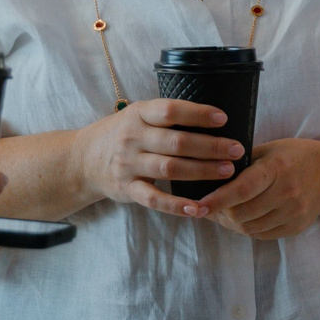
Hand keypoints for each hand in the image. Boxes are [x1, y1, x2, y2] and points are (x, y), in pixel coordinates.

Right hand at [72, 99, 244, 217]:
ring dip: (202, 171)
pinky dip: (177, 205)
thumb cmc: (121, 134)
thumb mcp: (137, 116)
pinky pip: (154, 199)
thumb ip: (165, 117)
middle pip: (177, 142)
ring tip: (228, 172)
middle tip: (237, 150)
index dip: (198, 114)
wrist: (82, 159)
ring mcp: (129, 164)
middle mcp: (132, 138)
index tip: (224, 119)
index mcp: (138, 114)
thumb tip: (213, 118)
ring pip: (170, 168)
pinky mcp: (127, 189)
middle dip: (211, 146)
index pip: (170, 111)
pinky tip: (197, 208)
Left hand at [197, 137, 319, 240]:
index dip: (218, 199)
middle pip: (243, 212)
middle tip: (205, 207)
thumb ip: (242, 162)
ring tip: (220, 213)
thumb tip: (208, 176)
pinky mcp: (297, 226)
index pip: (242, 188)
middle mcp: (288, 192)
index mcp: (277, 167)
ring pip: (250, 227)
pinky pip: (262, 234)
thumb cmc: (294, 156)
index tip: (198, 205)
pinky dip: (246, 228)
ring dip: (230, 223)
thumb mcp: (269, 149)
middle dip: (219, 212)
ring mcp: (294, 212)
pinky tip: (239, 219)